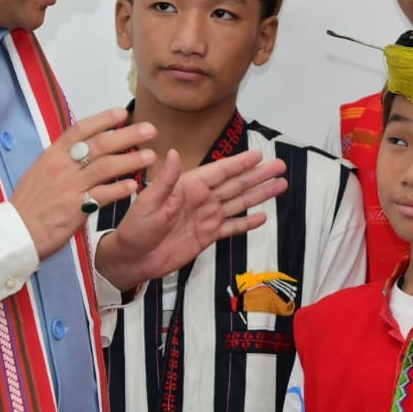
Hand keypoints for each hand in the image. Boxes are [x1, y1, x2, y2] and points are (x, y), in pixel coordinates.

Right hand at [9, 110, 155, 258]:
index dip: (103, 119)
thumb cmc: (28, 204)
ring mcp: (69, 186)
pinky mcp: (76, 208)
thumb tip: (80, 147)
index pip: (80, 129)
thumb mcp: (40, 172)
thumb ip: (61, 159)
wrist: (15, 232)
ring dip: (131, 160)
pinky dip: (120, 189)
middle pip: (100, 144)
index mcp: (52, 155)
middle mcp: (62, 166)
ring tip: (151, 156)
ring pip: (106, 167)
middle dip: (128, 135)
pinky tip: (134, 185)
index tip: (122, 113)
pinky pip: (103, 195)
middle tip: (150, 130)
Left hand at [97, 148, 288, 289]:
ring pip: (239, 203)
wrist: (133, 258)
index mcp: (189, 186)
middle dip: (258, 175)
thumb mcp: (149, 201)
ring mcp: (206, 218)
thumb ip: (166, 180)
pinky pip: (232, 227)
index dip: (239, 163)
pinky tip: (262, 217)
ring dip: (259, 195)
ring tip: (280, 185)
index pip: (220, 171)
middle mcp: (201, 199)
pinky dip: (247, 223)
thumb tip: (173, 153)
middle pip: (236, 184)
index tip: (258, 154)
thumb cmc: (136, 227)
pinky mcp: (207, 236)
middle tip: (279, 166)